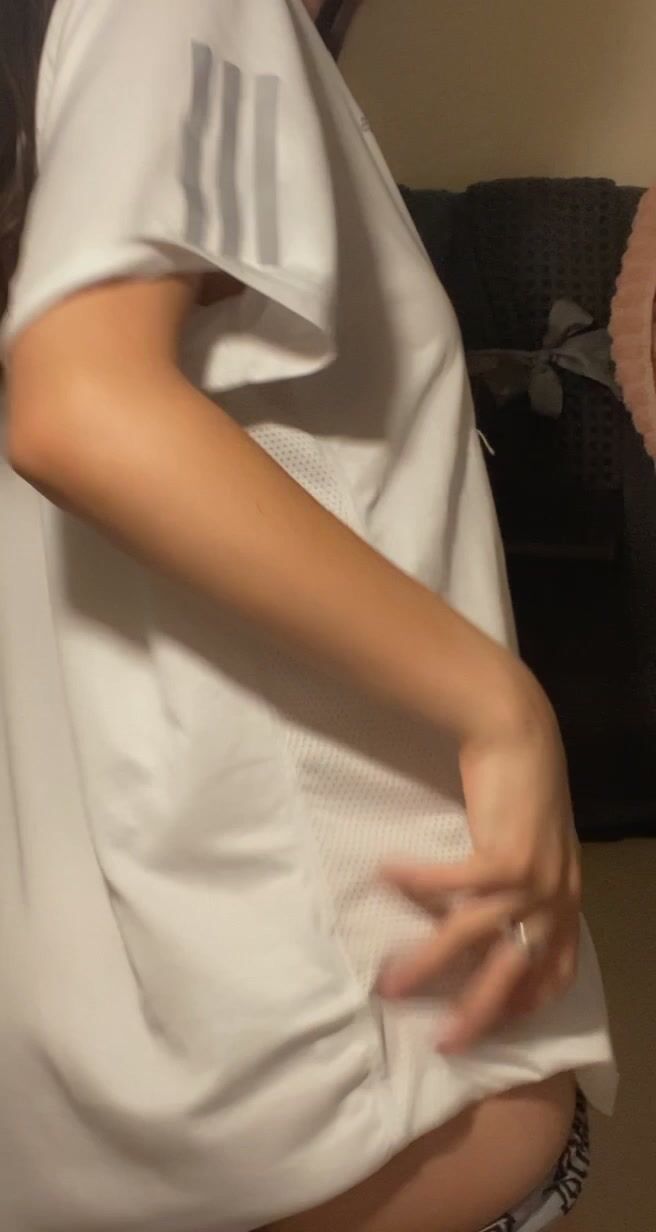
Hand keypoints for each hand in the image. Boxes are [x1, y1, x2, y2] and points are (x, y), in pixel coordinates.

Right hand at [378, 689, 580, 1053]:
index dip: (527, 1002)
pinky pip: (452, 884)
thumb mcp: (539, 843)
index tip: (494, 1023)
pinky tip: (385, 876)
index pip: (558, 969)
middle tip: (444, 1041)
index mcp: (568, 897)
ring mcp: (534, 879)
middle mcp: (556, 896)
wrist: (523, 733)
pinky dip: (417, 883)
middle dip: (478, 1013)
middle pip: (515, 971)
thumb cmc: (522, 784)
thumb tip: (487, 913)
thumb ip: (525, 880)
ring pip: (473, 937)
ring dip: (428, 963)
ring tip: (390, 982)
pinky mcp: (506, 856)